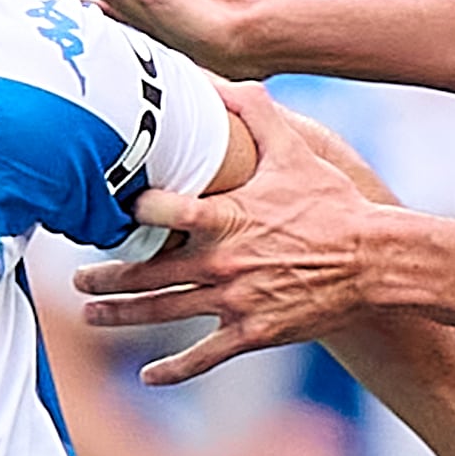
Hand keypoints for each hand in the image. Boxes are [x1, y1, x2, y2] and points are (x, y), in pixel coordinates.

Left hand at [77, 89, 389, 383]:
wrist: (375, 262)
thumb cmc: (334, 205)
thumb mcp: (295, 152)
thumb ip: (256, 113)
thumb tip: (225, 78)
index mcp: (227, 218)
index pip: (162, 212)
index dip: (131, 210)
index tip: (107, 209)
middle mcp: (221, 263)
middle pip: (146, 273)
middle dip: (106, 276)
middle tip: (79, 277)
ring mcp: (234, 302)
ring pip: (162, 313)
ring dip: (121, 315)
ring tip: (91, 314)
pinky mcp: (252, 334)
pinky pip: (203, 358)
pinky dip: (173, 370)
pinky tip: (147, 377)